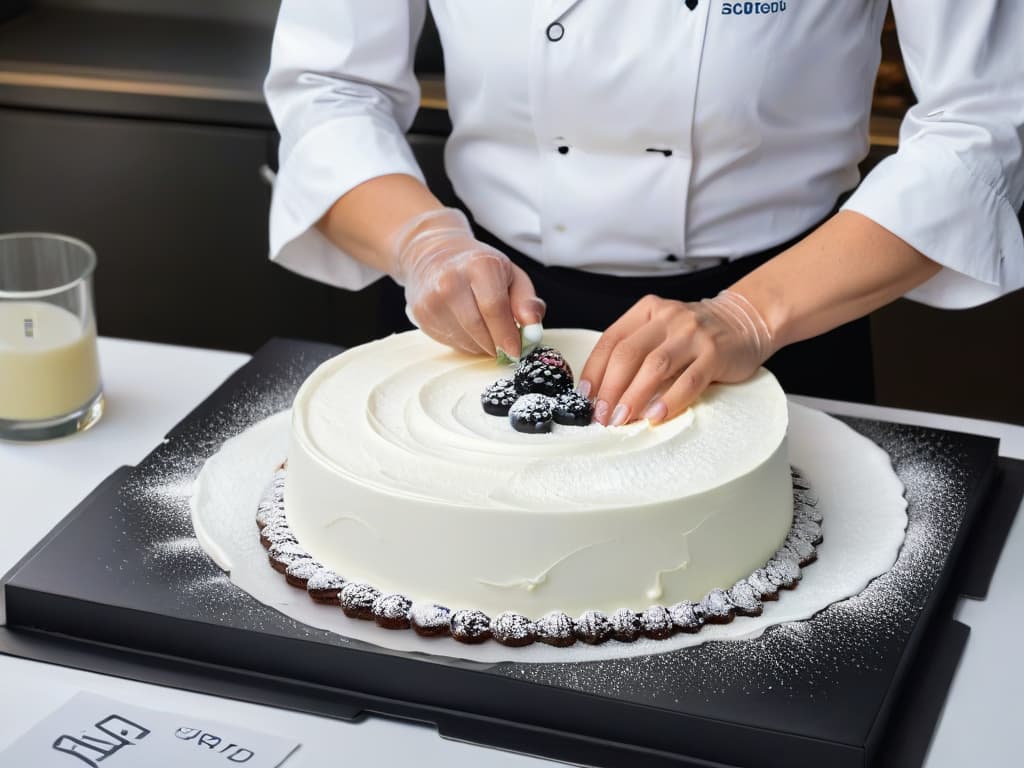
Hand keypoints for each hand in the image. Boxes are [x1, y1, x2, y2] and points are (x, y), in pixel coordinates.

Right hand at [389, 208, 544, 355]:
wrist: (433, 253)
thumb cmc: (479, 266)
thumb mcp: (510, 274)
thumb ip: (526, 301)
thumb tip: (533, 327)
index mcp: (478, 265)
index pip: (495, 309)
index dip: (508, 335)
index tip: (517, 351)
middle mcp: (450, 281)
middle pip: (479, 329)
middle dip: (497, 345)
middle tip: (507, 348)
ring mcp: (432, 299)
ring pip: (465, 340)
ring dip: (483, 346)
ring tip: (488, 331)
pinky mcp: (421, 315)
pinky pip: (451, 342)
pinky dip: (467, 343)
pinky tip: (469, 328)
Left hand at [578, 291, 773, 425]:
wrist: (745, 320)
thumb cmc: (694, 334)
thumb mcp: (660, 330)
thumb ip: (636, 352)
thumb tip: (603, 394)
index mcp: (646, 311)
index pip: (611, 341)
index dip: (594, 371)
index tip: (585, 398)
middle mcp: (667, 318)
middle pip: (628, 354)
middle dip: (610, 389)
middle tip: (602, 416)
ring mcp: (692, 334)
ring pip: (655, 367)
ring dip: (634, 396)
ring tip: (622, 419)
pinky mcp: (715, 353)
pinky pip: (689, 380)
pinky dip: (669, 401)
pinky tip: (655, 416)